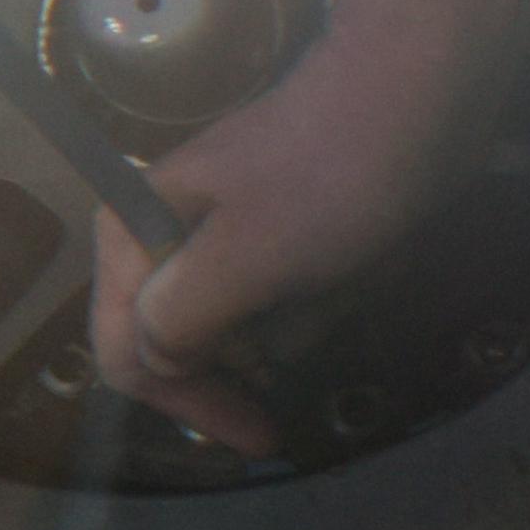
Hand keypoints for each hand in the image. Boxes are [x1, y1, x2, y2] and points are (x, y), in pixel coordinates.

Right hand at [85, 26, 477, 456]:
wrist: (407, 91)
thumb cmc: (325, 177)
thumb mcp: (248, 258)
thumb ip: (181, 319)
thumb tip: (150, 362)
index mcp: (130, 232)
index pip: (123, 348)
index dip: (184, 402)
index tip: (259, 438)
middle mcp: (154, 230)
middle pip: (173, 337)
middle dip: (242, 361)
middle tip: (302, 369)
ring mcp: (211, 226)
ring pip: (230, 321)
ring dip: (287, 328)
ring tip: (336, 297)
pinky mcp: (264, 223)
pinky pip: (271, 291)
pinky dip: (309, 300)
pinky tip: (345, 277)